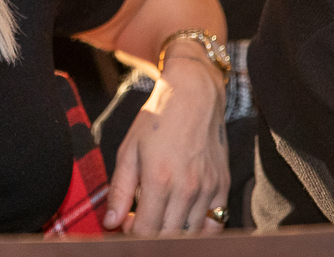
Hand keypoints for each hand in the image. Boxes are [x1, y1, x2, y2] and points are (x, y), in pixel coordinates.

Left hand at [103, 52, 229, 233]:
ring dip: (172, 231)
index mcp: (159, 180)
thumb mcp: (128, 150)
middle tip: (139, 220)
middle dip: (150, 235)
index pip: (146, 232)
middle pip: (168, 236)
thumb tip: (111, 222)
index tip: (126, 223)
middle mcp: (187, 189)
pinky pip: (215, 224)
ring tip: (159, 214)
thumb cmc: (157, 120)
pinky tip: (183, 217)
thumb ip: (120, 190)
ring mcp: (208, 190)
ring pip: (190, 233)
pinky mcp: (223, 187)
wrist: (193, 96)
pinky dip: (199, 229)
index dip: (132, 234)